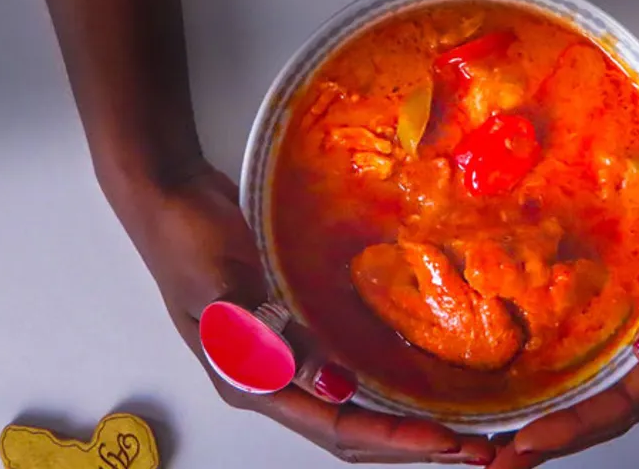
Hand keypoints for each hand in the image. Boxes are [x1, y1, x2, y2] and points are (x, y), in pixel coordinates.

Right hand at [113, 161, 495, 464]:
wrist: (168, 195)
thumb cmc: (186, 240)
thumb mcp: (223, 290)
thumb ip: (271, 342)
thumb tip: (337, 389)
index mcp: (249, 382)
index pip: (332, 428)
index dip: (391, 439)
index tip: (446, 441)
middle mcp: (268, 382)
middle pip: (345, 433)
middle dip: (405, 445)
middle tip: (470, 448)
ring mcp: (278, 359)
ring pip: (346, 410)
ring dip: (397, 424)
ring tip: (453, 429)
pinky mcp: (288, 331)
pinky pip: (340, 372)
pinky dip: (377, 387)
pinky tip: (410, 382)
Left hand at [488, 124, 638, 467]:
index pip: (630, 404)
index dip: (578, 428)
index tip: (525, 442)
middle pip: (612, 405)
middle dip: (559, 434)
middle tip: (500, 457)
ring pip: (605, 380)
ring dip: (560, 408)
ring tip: (509, 427)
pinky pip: (603, 343)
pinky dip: (569, 364)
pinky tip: (536, 364)